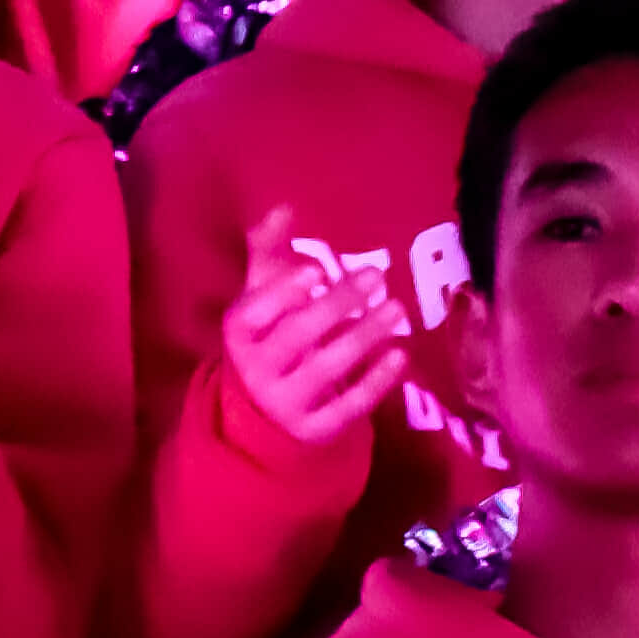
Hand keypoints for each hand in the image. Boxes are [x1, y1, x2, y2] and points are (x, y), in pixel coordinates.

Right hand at [221, 229, 409, 448]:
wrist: (263, 415)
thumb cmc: (268, 339)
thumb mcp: (260, 297)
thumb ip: (269, 252)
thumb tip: (283, 207)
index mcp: (238, 334)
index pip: (253, 313)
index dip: (282, 291)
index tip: (317, 268)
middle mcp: (255, 370)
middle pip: (297, 336)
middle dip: (337, 305)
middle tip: (377, 276)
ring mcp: (285, 404)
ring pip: (326, 369)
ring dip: (364, 337)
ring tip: (396, 310)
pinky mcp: (315, 430)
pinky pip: (348, 406)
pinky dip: (376, 382)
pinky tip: (399, 356)